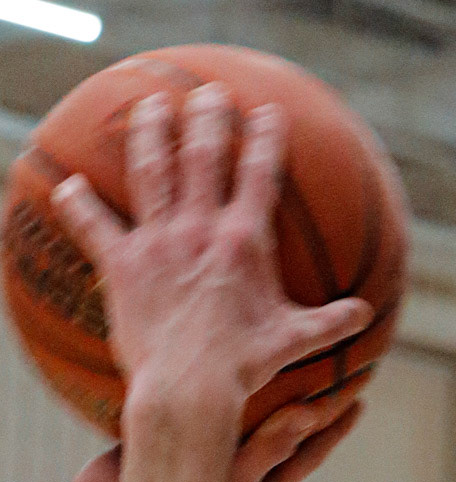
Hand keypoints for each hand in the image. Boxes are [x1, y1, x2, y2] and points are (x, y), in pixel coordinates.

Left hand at [51, 85, 370, 417]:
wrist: (188, 388)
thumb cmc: (242, 367)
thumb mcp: (292, 341)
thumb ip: (329, 322)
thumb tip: (364, 317)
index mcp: (243, 241)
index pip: (260, 174)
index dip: (267, 138)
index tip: (269, 111)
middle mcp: (200, 228)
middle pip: (203, 155)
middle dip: (208, 117)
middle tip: (209, 93)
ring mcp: (158, 241)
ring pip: (151, 171)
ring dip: (150, 133)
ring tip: (149, 106)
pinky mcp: (122, 264)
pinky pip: (94, 226)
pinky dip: (78, 205)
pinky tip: (66, 186)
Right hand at [60, 378, 363, 481]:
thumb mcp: (231, 479)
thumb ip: (270, 446)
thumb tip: (312, 413)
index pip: (308, 454)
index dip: (334, 427)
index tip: (359, 399)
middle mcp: (237, 475)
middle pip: (283, 432)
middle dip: (305, 401)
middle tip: (330, 366)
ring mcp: (208, 460)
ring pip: (248, 419)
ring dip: (265, 389)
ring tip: (284, 355)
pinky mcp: (179, 444)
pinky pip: (212, 414)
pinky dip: (225, 390)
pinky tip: (228, 363)